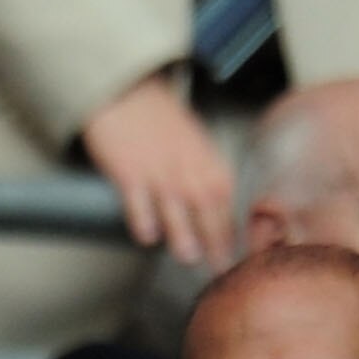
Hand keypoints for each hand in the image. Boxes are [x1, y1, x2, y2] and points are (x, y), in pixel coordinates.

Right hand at [76, 75, 236, 266]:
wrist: (124, 90)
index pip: (225, 199)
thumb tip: (207, 208)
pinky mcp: (125, 167)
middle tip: (219, 269)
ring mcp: (155, 166)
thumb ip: (201, 170)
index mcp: (204, 157)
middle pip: (206, 206)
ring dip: (184, 233)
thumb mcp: (190, 140)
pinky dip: (143, 217)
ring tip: (189, 258)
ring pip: (175, 204)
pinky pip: (137, 197)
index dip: (230, 230)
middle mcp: (185, 163)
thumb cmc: (156, 116)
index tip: (234, 257)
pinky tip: (147, 237)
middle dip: (216, 239)